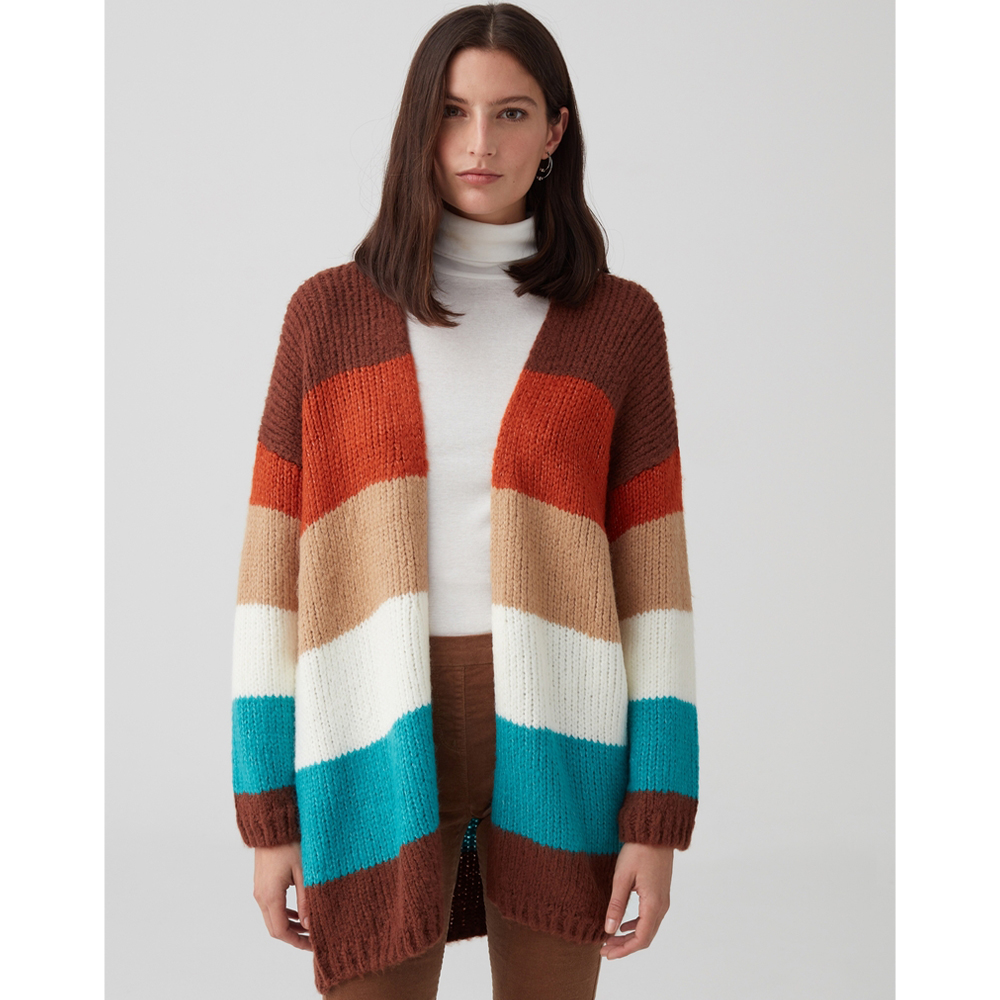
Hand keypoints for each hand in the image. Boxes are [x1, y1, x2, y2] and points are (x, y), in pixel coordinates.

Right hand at [253, 841, 311, 950]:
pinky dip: (284, 913)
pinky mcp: (262, 882)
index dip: (297, 942)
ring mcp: (259, 889)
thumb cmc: (290, 843)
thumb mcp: (304, 872)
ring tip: (309, 926)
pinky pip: (271, 905)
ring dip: (289, 925)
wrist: (272, 823)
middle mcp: (261, 896)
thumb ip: (306, 900)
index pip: (281, 931)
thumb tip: (310, 924)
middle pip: (275, 928)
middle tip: (313, 938)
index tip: (313, 945)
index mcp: (270, 896)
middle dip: (294, 936)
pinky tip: (298, 911)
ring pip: (272, 917)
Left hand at [601, 842, 674, 958]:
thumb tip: (609, 930)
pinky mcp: (660, 893)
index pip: (640, 938)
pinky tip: (623, 924)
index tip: (606, 953)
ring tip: (610, 939)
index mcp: (653, 904)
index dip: (623, 950)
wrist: (655, 832)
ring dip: (629, 937)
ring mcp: (663, 900)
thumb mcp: (622, 877)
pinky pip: (649, 918)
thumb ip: (616, 904)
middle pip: (645, 937)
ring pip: (648, 928)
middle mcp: (662, 906)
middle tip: (604, 950)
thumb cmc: (638, 850)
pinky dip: (636, 926)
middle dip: (624, 946)